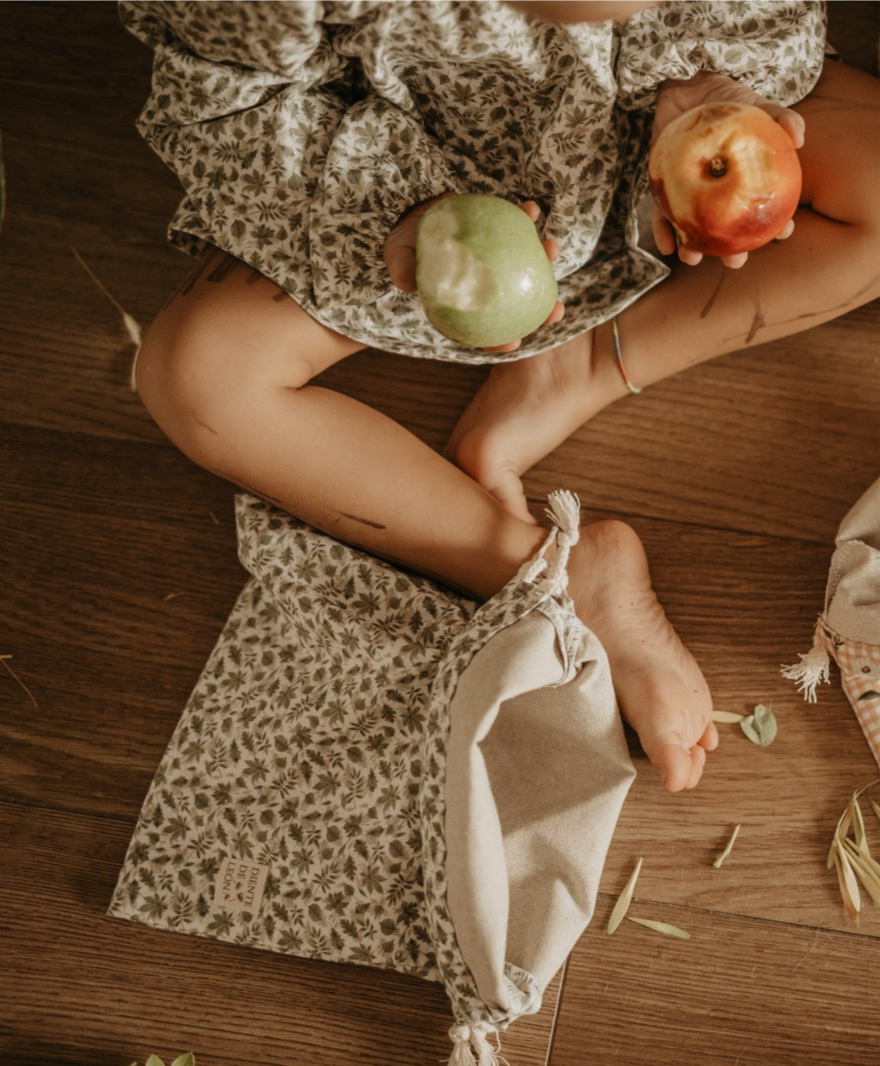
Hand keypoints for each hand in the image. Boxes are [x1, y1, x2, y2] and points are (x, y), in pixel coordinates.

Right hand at [383, 195, 563, 351]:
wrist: (410, 215)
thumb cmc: (404, 246)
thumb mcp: (398, 258)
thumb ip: (404, 270)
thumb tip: (408, 282)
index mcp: (465, 304)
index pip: (483, 331)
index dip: (498, 341)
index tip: (513, 342)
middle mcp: (487, 286)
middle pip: (516, 304)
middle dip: (540, 310)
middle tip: (555, 310)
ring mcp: (496, 260)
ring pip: (525, 266)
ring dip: (542, 258)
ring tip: (551, 247)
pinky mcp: (499, 234)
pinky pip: (516, 228)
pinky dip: (524, 218)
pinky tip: (531, 209)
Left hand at [651, 72, 804, 268]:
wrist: (685, 88)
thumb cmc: (725, 101)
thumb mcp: (756, 106)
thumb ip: (780, 117)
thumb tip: (799, 137)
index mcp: (743, 183)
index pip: (763, 210)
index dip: (776, 224)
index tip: (783, 233)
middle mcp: (717, 195)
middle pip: (726, 231)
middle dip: (732, 252)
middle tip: (736, 262)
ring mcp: (689, 195)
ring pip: (692, 229)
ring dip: (692, 249)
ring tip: (693, 259)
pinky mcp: (664, 190)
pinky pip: (661, 215)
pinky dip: (662, 232)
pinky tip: (666, 246)